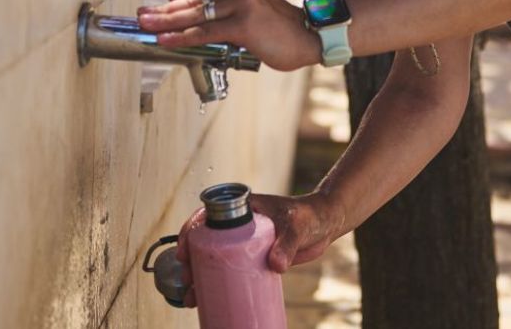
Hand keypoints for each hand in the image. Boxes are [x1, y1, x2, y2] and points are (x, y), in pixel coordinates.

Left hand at [136, 0, 321, 70]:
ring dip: (167, 23)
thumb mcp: (240, 6)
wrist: (307, 37)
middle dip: (163, 12)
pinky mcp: (244, 21)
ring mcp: (243, 0)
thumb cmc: (273, 26)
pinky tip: (164, 39)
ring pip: (196, 16)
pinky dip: (182, 36)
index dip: (171, 4)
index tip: (148, 11)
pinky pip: (206, 31)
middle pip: (193, 2)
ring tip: (146, 27)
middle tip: (139, 18)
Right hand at [174, 191, 344, 305]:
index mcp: (243, 209)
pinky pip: (231, 271)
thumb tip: (276, 265)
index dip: (190, 232)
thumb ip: (287, 243)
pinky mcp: (255, 259)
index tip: (184, 251)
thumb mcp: (297, 226)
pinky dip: (218, 284)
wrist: (326, 224)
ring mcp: (245, 243)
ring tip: (191, 298)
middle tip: (187, 281)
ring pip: (215, 260)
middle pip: (206, 242)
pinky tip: (208, 300)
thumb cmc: (310, 216)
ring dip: (200, 278)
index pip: (207, 216)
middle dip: (191, 262)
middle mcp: (239, 225)